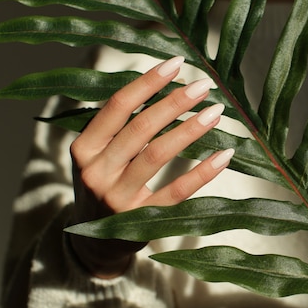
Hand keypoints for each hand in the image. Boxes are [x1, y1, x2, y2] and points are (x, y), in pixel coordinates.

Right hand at [69, 56, 233, 278]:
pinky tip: (224, 155)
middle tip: (203, 85)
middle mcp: (96, 172)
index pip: (116, 107)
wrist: (92, 243)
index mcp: (82, 149)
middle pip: (139, 128)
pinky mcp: (141, 220)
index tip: (175, 64)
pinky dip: (202, 172)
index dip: (147, 83)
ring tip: (215, 112)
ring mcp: (117, 198)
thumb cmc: (101, 187)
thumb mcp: (95, 157)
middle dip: (174, 102)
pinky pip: (177, 192)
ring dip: (190, 130)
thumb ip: (115, 128)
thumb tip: (161, 86)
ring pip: (157, 155)